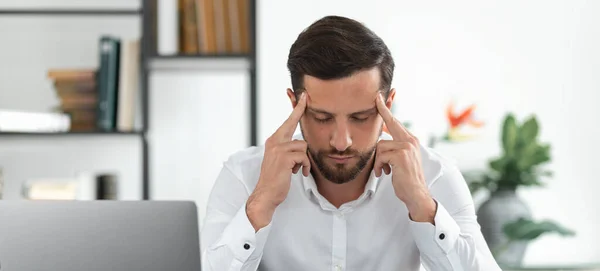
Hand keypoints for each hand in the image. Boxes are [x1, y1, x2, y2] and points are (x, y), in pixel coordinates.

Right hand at [246, 92, 309, 230]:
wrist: (266, 194)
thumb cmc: (276, 180)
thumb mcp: (281, 161)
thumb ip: (288, 150)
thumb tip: (302, 145)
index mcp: (274, 141)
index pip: (287, 122)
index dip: (295, 108)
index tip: (302, 96)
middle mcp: (274, 141)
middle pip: (292, 122)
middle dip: (299, 109)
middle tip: (305, 96)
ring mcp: (278, 148)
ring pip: (303, 146)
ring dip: (304, 160)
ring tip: (296, 169)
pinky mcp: (284, 157)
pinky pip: (304, 156)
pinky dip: (304, 167)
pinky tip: (298, 173)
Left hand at [374, 94, 436, 222]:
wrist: (416, 194)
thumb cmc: (405, 179)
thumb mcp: (399, 161)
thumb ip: (392, 149)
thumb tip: (380, 140)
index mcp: (410, 141)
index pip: (396, 122)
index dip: (387, 109)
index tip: (379, 97)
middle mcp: (410, 141)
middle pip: (391, 122)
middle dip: (383, 109)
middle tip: (376, 96)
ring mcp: (407, 146)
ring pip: (380, 145)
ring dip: (378, 161)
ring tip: (383, 171)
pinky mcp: (401, 154)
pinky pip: (381, 155)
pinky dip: (379, 166)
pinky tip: (385, 173)